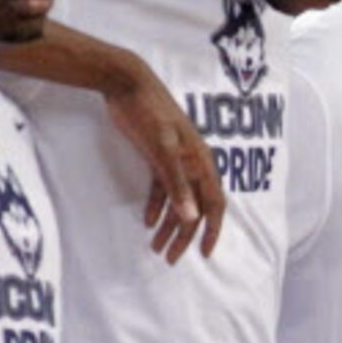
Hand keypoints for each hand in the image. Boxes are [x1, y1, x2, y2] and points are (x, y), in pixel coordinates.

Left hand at [109, 71, 223, 262]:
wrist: (127, 84)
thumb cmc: (149, 113)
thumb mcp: (162, 149)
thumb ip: (177, 185)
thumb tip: (191, 219)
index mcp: (201, 163)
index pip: (214, 204)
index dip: (212, 230)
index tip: (205, 253)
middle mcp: (192, 165)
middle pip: (194, 208)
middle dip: (183, 236)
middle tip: (170, 258)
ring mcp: (175, 161)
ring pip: (177, 201)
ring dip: (168, 225)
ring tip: (156, 247)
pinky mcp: (158, 156)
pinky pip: (162, 189)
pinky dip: (156, 206)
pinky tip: (148, 222)